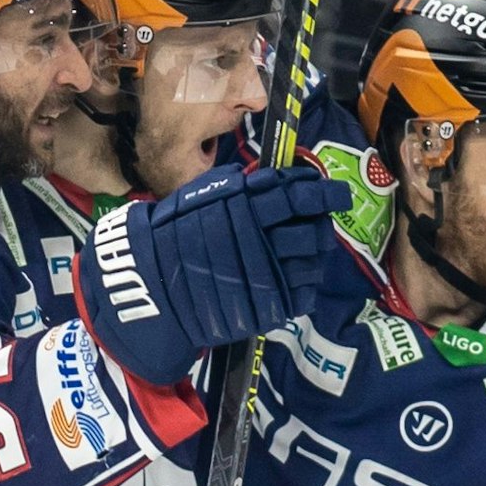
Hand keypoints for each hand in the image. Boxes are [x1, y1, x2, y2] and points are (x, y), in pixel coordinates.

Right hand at [78, 165, 350, 384]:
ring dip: (315, 256)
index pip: (300, 195)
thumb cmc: (172, 236)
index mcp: (247, 208)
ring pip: (314, 263)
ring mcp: (268, 277)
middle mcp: (263, 240)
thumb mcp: (201, 196)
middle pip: (314, 230)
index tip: (335, 193)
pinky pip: (304, 294)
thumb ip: (239, 187)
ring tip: (305, 253)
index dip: (324, 193)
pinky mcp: (268, 308)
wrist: (150, 285)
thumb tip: (276, 178)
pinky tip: (295, 277)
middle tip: (318, 224)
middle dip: (322, 225)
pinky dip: (306, 284)